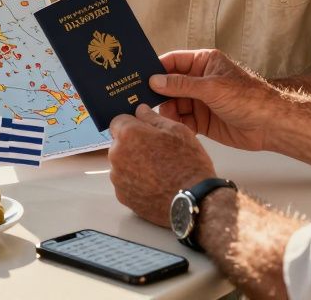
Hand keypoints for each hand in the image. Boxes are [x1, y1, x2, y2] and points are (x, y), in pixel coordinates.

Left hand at [107, 105, 215, 226]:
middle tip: (157, 152)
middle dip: (134, 145)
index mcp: (128, 134)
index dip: (132, 125)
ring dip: (134, 164)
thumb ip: (152, 117)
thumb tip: (140, 110)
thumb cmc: (187, 163)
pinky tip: (155, 184)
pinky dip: (136, 182)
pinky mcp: (123, 196)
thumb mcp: (177, 130)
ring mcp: (118, 178)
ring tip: (158, 171)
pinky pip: (126, 183)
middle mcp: (117, 155)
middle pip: (119, 144)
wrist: (194, 200)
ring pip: (122, 164)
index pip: (118, 121)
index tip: (143, 131)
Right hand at [151, 49, 274, 151]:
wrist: (269, 126)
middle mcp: (200, 80)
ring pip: (173, 104)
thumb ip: (182, 85)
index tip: (140, 77)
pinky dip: (176, 125)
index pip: (174, 61)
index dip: (157, 69)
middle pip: (170, 85)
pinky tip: (171, 128)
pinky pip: (182, 121)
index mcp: (204, 63)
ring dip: (166, 112)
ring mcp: (200, 101)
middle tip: (141, 101)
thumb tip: (155, 81)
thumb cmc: (248, 98)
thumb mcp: (212, 87)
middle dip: (158, 93)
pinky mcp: (202, 121)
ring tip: (159, 118)